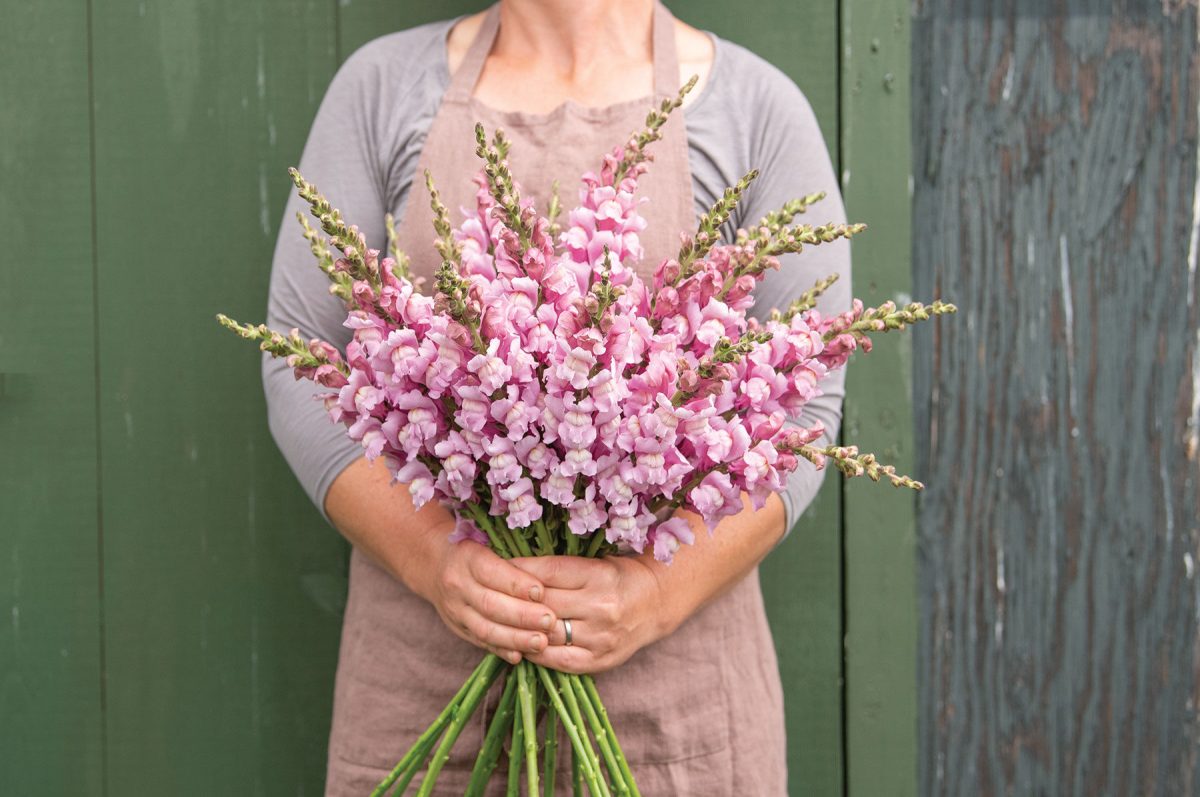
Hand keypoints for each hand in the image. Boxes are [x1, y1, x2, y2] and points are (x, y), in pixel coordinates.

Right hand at [426, 540, 557, 664]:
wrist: (434, 564)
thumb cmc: (474, 549)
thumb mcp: (487, 542)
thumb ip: (513, 560)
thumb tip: (546, 580)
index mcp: (467, 558)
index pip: (492, 572)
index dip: (517, 584)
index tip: (542, 592)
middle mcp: (458, 585)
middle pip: (490, 604)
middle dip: (523, 615)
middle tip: (550, 620)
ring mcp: (456, 610)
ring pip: (485, 628)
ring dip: (515, 638)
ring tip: (541, 642)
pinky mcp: (458, 628)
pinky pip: (480, 642)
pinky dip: (500, 650)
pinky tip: (519, 656)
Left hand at [510, 554, 669, 673]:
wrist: (654, 603)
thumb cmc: (617, 576)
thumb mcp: (594, 562)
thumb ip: (558, 569)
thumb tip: (510, 567)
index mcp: (599, 575)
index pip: (546, 573)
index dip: (516, 571)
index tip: (495, 568)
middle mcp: (601, 608)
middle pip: (542, 605)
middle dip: (512, 601)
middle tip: (489, 595)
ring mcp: (600, 638)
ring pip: (545, 635)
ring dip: (519, 630)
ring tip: (498, 622)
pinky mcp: (599, 661)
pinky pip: (557, 661)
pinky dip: (534, 653)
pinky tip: (520, 644)